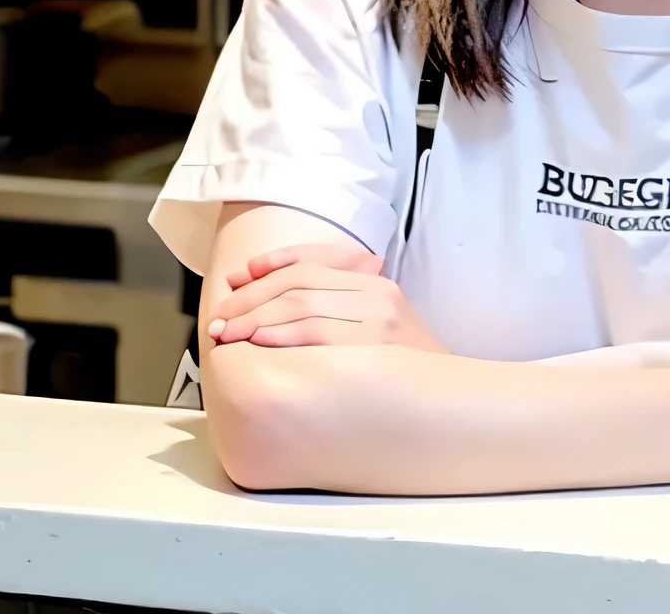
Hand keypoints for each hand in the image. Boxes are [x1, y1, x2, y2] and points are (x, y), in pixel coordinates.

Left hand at [207, 241, 446, 352]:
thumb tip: (277, 295)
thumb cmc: (405, 375)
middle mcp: (377, 295)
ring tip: (227, 333)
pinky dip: (279, 333)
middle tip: (221, 317)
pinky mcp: (372, 348)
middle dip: (251, 297)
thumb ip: (340, 307)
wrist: (448, 409)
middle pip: (299, 282)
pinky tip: (256, 342)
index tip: (239, 278)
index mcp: (376, 284)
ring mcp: (377, 321)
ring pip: (301, 303)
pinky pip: (315, 333)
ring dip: (254, 316)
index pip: (312, 261)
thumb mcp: (379, 329)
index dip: (270, 265)